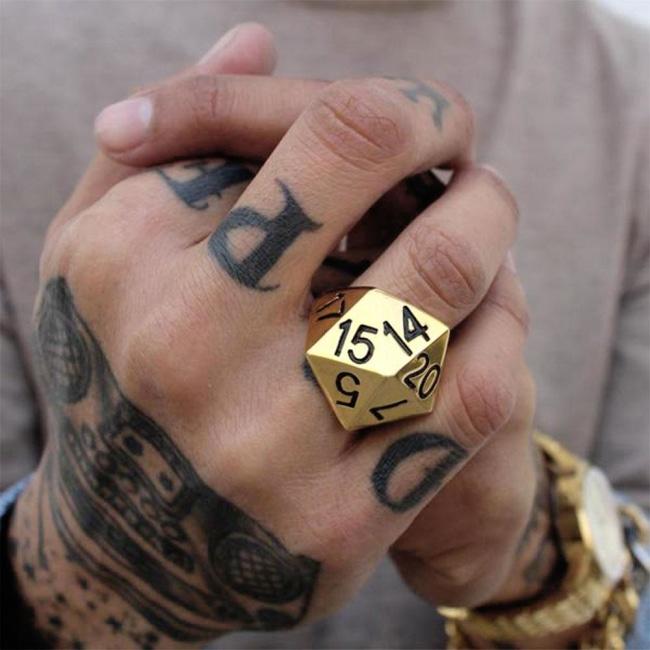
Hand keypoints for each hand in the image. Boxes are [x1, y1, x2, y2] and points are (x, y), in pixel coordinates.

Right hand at [92, 55, 554, 612]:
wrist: (124, 545)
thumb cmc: (116, 374)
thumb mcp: (96, 250)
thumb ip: (168, 140)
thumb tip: (253, 39)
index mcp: (128, 263)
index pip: (319, 126)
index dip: (398, 107)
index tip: (422, 117)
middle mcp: (193, 351)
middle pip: (379, 177)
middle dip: (447, 138)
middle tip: (463, 152)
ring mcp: (270, 447)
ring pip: (447, 284)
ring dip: (488, 226)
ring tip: (483, 218)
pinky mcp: (337, 522)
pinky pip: (474, 395)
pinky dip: (502, 334)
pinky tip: (484, 321)